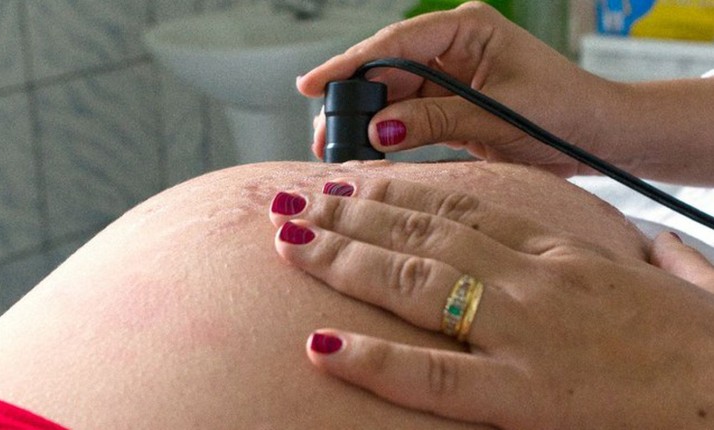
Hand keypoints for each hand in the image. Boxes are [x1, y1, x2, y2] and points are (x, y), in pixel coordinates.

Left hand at [269, 178, 713, 428]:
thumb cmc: (689, 340)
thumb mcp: (640, 276)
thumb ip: (597, 250)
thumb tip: (592, 242)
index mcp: (555, 251)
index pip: (458, 206)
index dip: (395, 191)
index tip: (350, 180)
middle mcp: (527, 279)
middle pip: (421, 232)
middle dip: (349, 214)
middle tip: (294, 199)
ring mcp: (521, 332)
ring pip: (414, 281)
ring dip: (342, 259)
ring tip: (289, 242)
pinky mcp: (523, 396)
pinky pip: (433, 374)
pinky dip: (372, 360)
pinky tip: (320, 347)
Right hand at [298, 2, 615, 175]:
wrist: (597, 137)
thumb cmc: (564, 112)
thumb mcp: (496, 115)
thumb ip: (435, 120)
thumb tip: (377, 130)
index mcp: (468, 28)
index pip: (396, 43)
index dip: (350, 65)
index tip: (313, 85)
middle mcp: (454, 47)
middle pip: (387, 70)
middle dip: (353, 100)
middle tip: (323, 134)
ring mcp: (451, 77)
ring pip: (393, 96)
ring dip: (367, 121)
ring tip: (336, 148)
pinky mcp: (451, 105)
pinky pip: (409, 116)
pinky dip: (390, 135)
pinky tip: (368, 150)